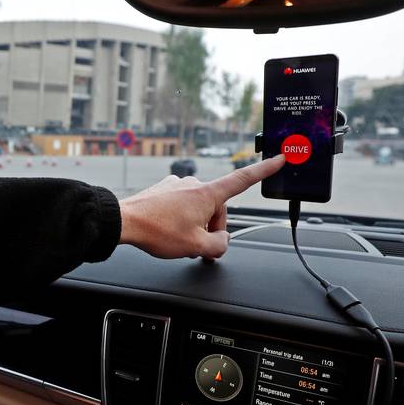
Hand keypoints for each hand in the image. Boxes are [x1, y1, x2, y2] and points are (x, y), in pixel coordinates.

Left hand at [119, 154, 284, 258]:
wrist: (124, 222)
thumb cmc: (157, 231)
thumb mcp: (196, 246)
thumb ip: (219, 246)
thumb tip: (223, 242)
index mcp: (207, 194)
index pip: (243, 180)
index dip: (264, 170)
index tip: (279, 158)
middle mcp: (194, 185)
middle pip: (217, 208)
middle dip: (212, 228)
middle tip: (197, 246)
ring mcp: (178, 186)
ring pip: (199, 209)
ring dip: (195, 226)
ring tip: (179, 240)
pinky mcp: (164, 190)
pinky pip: (182, 206)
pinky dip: (181, 220)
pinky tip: (168, 230)